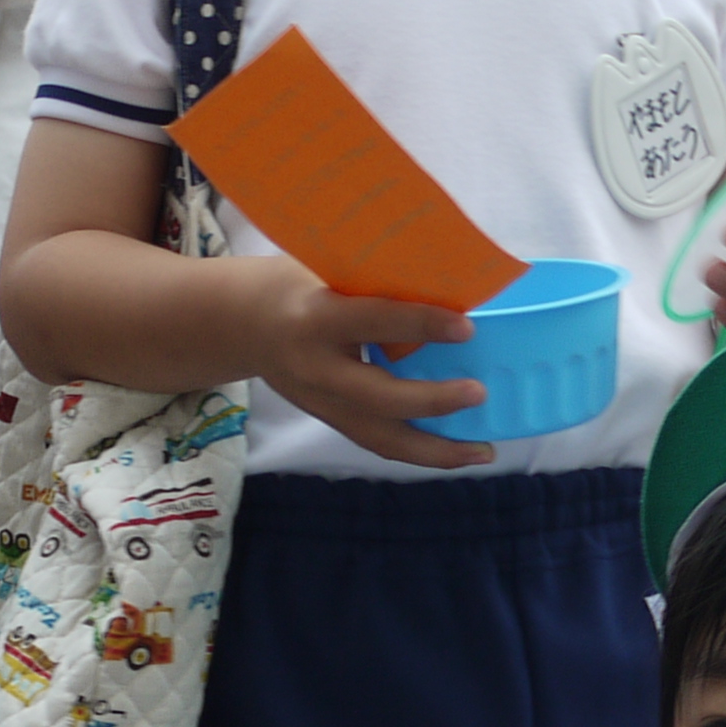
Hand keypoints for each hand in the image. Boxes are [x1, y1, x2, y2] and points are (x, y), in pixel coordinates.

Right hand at [240, 261, 491, 468]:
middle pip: (379, 398)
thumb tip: (449, 291)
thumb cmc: (296, 285)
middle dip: (432, 401)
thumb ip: (375, 286)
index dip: (422, 325)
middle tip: (479, 393)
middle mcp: (317, 370)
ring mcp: (322, 404)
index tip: (466, 328)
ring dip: (435, 450)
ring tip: (482, 451)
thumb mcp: (327, 273)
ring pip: (382, 438)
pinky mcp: (329, 421)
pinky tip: (454, 452)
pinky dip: (418, 451)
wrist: (243, 325)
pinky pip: (378, 443)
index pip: (375, 322)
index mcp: (316, 319)